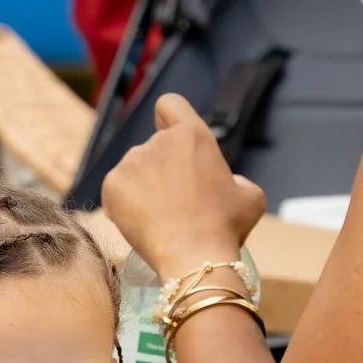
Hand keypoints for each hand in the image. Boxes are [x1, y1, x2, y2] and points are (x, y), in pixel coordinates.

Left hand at [101, 92, 265, 276]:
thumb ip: (236, 180)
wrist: (194, 257)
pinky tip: (143, 225)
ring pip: (135, 172)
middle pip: (155, 148)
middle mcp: (158, 141)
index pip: (170, 105)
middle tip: (178, 203)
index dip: (170, 119)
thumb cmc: (226, 225)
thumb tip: (227, 184)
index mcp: (192, 135)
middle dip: (164, 170)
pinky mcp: (111, 186)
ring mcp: (131, 163)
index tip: (173, 141)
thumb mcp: (250, 197)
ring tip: (161, 220)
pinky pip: (117, 191)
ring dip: (145, 188)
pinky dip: (126, 206)